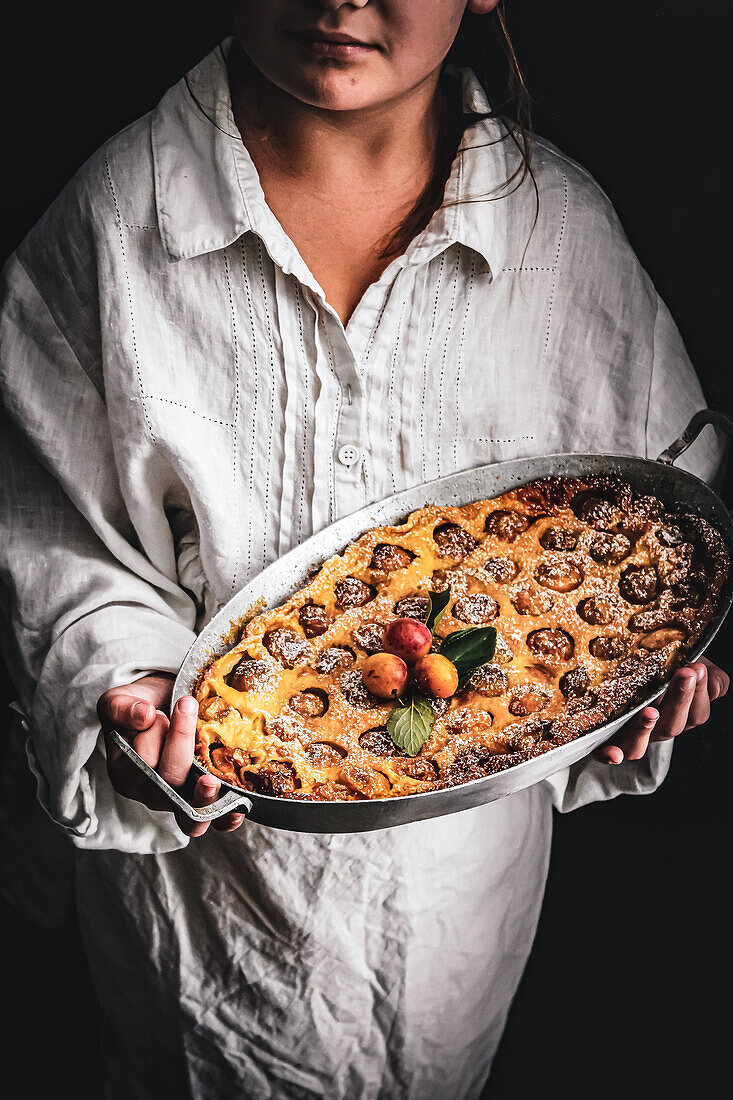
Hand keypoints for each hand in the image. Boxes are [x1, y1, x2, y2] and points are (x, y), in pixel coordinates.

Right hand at [98, 673, 245, 836]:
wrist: (169, 705)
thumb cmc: (143, 707)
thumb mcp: (119, 701)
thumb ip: (121, 708)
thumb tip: (144, 715)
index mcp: (126, 774)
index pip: (140, 763)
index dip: (150, 737)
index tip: (155, 711)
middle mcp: (152, 793)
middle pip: (168, 783)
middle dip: (180, 744)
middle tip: (186, 707)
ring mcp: (180, 800)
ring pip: (190, 811)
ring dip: (202, 797)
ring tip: (209, 780)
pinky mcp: (205, 802)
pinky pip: (216, 820)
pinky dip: (226, 818)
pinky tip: (236, 810)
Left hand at [593, 657, 728, 764]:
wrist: (629, 664)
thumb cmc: (664, 667)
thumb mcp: (691, 667)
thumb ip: (712, 678)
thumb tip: (714, 685)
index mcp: (679, 717)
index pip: (696, 713)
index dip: (698, 693)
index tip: (697, 668)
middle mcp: (655, 729)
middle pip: (671, 725)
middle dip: (679, 699)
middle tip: (685, 673)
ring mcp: (630, 737)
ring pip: (639, 745)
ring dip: (645, 729)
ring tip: (651, 712)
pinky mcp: (604, 738)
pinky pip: (604, 752)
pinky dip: (610, 755)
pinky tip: (613, 754)